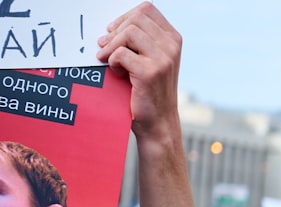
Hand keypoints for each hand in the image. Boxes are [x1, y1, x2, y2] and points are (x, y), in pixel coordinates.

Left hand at [95, 2, 181, 139]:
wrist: (158, 121)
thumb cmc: (149, 89)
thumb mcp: (150, 58)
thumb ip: (139, 40)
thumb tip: (110, 26)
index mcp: (173, 39)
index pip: (147, 9)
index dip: (125, 17)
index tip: (115, 32)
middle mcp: (172, 46)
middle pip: (136, 17)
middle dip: (116, 31)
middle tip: (106, 47)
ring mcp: (163, 59)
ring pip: (129, 32)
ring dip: (112, 46)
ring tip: (110, 60)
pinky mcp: (150, 72)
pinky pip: (121, 53)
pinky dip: (112, 62)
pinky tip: (117, 73)